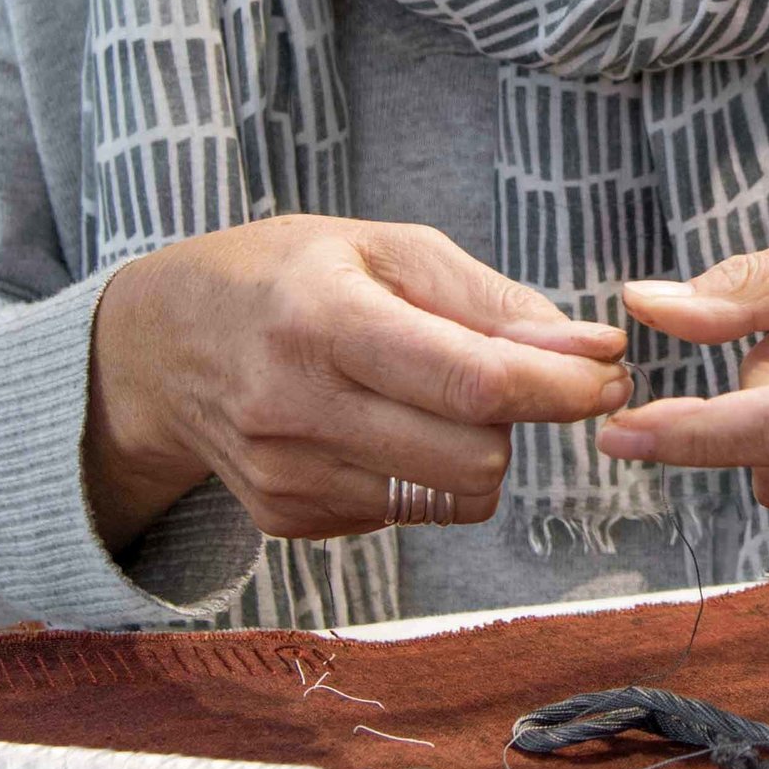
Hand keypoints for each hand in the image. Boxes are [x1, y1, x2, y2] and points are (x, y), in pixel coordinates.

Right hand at [84, 219, 630, 553]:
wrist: (160, 345)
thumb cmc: (286, 276)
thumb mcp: (385, 249)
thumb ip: (493, 302)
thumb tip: (592, 351)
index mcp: (322, 318)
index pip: (473, 381)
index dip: (561, 387)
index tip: (609, 376)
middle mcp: (295, 405)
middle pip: (475, 456)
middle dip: (517, 420)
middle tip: (510, 378)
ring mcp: (285, 475)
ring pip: (452, 498)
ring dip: (473, 452)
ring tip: (428, 398)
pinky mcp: (285, 520)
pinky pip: (406, 515)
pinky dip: (418, 475)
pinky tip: (372, 427)